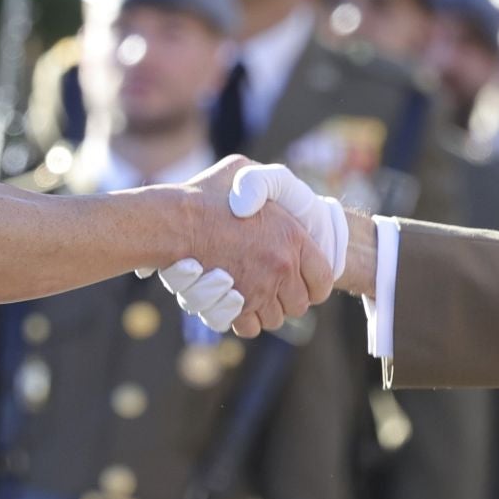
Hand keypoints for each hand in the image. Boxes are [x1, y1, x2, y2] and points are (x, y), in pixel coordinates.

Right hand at [167, 155, 332, 337]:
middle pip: (299, 305)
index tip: (304, 283)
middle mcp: (282, 267)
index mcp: (293, 236)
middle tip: (271, 287)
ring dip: (264, 309)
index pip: (323, 278)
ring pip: (275, 318)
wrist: (175, 223)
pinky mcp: (235, 308)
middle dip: (287, 299)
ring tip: (249, 291)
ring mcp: (259, 290)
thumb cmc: (206, 196)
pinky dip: (243, 320)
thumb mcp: (243, 171)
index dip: (314, 284)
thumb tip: (271, 192)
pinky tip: (234, 303)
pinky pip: (250, 327)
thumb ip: (266, 182)